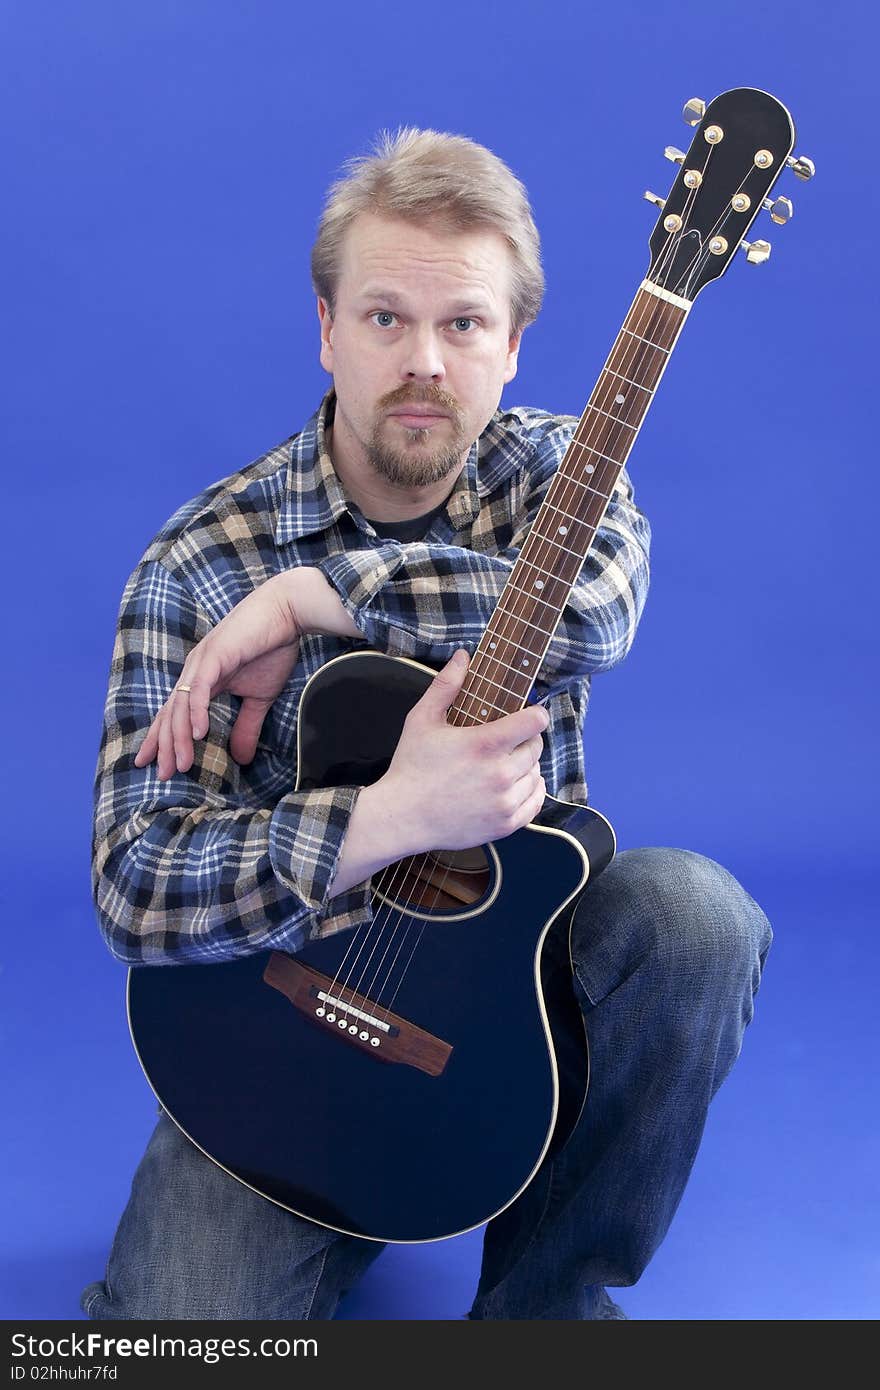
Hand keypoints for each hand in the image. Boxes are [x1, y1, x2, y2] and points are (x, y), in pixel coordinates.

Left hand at [134, 573, 300, 778]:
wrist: (286, 613)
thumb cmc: (272, 648)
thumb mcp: (259, 697)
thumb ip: (247, 726)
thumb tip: (241, 759)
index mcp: (201, 679)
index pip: (173, 713)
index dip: (160, 738)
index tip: (149, 764)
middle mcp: (194, 670)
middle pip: (170, 713)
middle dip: (163, 745)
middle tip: (162, 774)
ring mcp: (202, 662)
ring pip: (181, 705)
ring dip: (178, 736)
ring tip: (180, 763)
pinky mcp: (215, 656)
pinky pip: (200, 688)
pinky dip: (196, 711)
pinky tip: (198, 733)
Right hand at [378, 649, 548, 852]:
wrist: (401, 816)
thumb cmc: (411, 766)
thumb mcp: (422, 719)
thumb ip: (446, 685)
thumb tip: (463, 655)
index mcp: (485, 744)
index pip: (535, 721)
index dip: (535, 714)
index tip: (526, 714)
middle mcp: (500, 774)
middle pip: (536, 747)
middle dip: (525, 740)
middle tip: (506, 741)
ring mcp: (504, 802)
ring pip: (537, 774)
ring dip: (526, 766)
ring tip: (504, 764)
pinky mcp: (505, 824)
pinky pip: (535, 802)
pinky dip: (530, 792)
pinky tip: (515, 786)